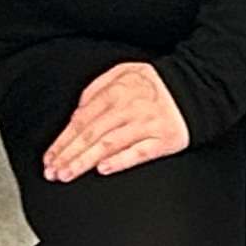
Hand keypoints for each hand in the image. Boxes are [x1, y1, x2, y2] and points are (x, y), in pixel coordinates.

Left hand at [41, 59, 190, 182]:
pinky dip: (120, 161)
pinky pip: (139, 153)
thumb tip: (77, 111)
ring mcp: (147, 124)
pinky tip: (103, 170)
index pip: (82, 120)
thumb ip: (97, 88)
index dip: (63, 140)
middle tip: (52, 172)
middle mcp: (130, 108)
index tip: (49, 157)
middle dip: (68, 155)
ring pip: (109, 145)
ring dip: (84, 162)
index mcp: (117, 91)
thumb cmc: (155, 83)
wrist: (195, 87)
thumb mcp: (124, 71)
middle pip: (91, 134)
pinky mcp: (164, 139)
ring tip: (67, 174)